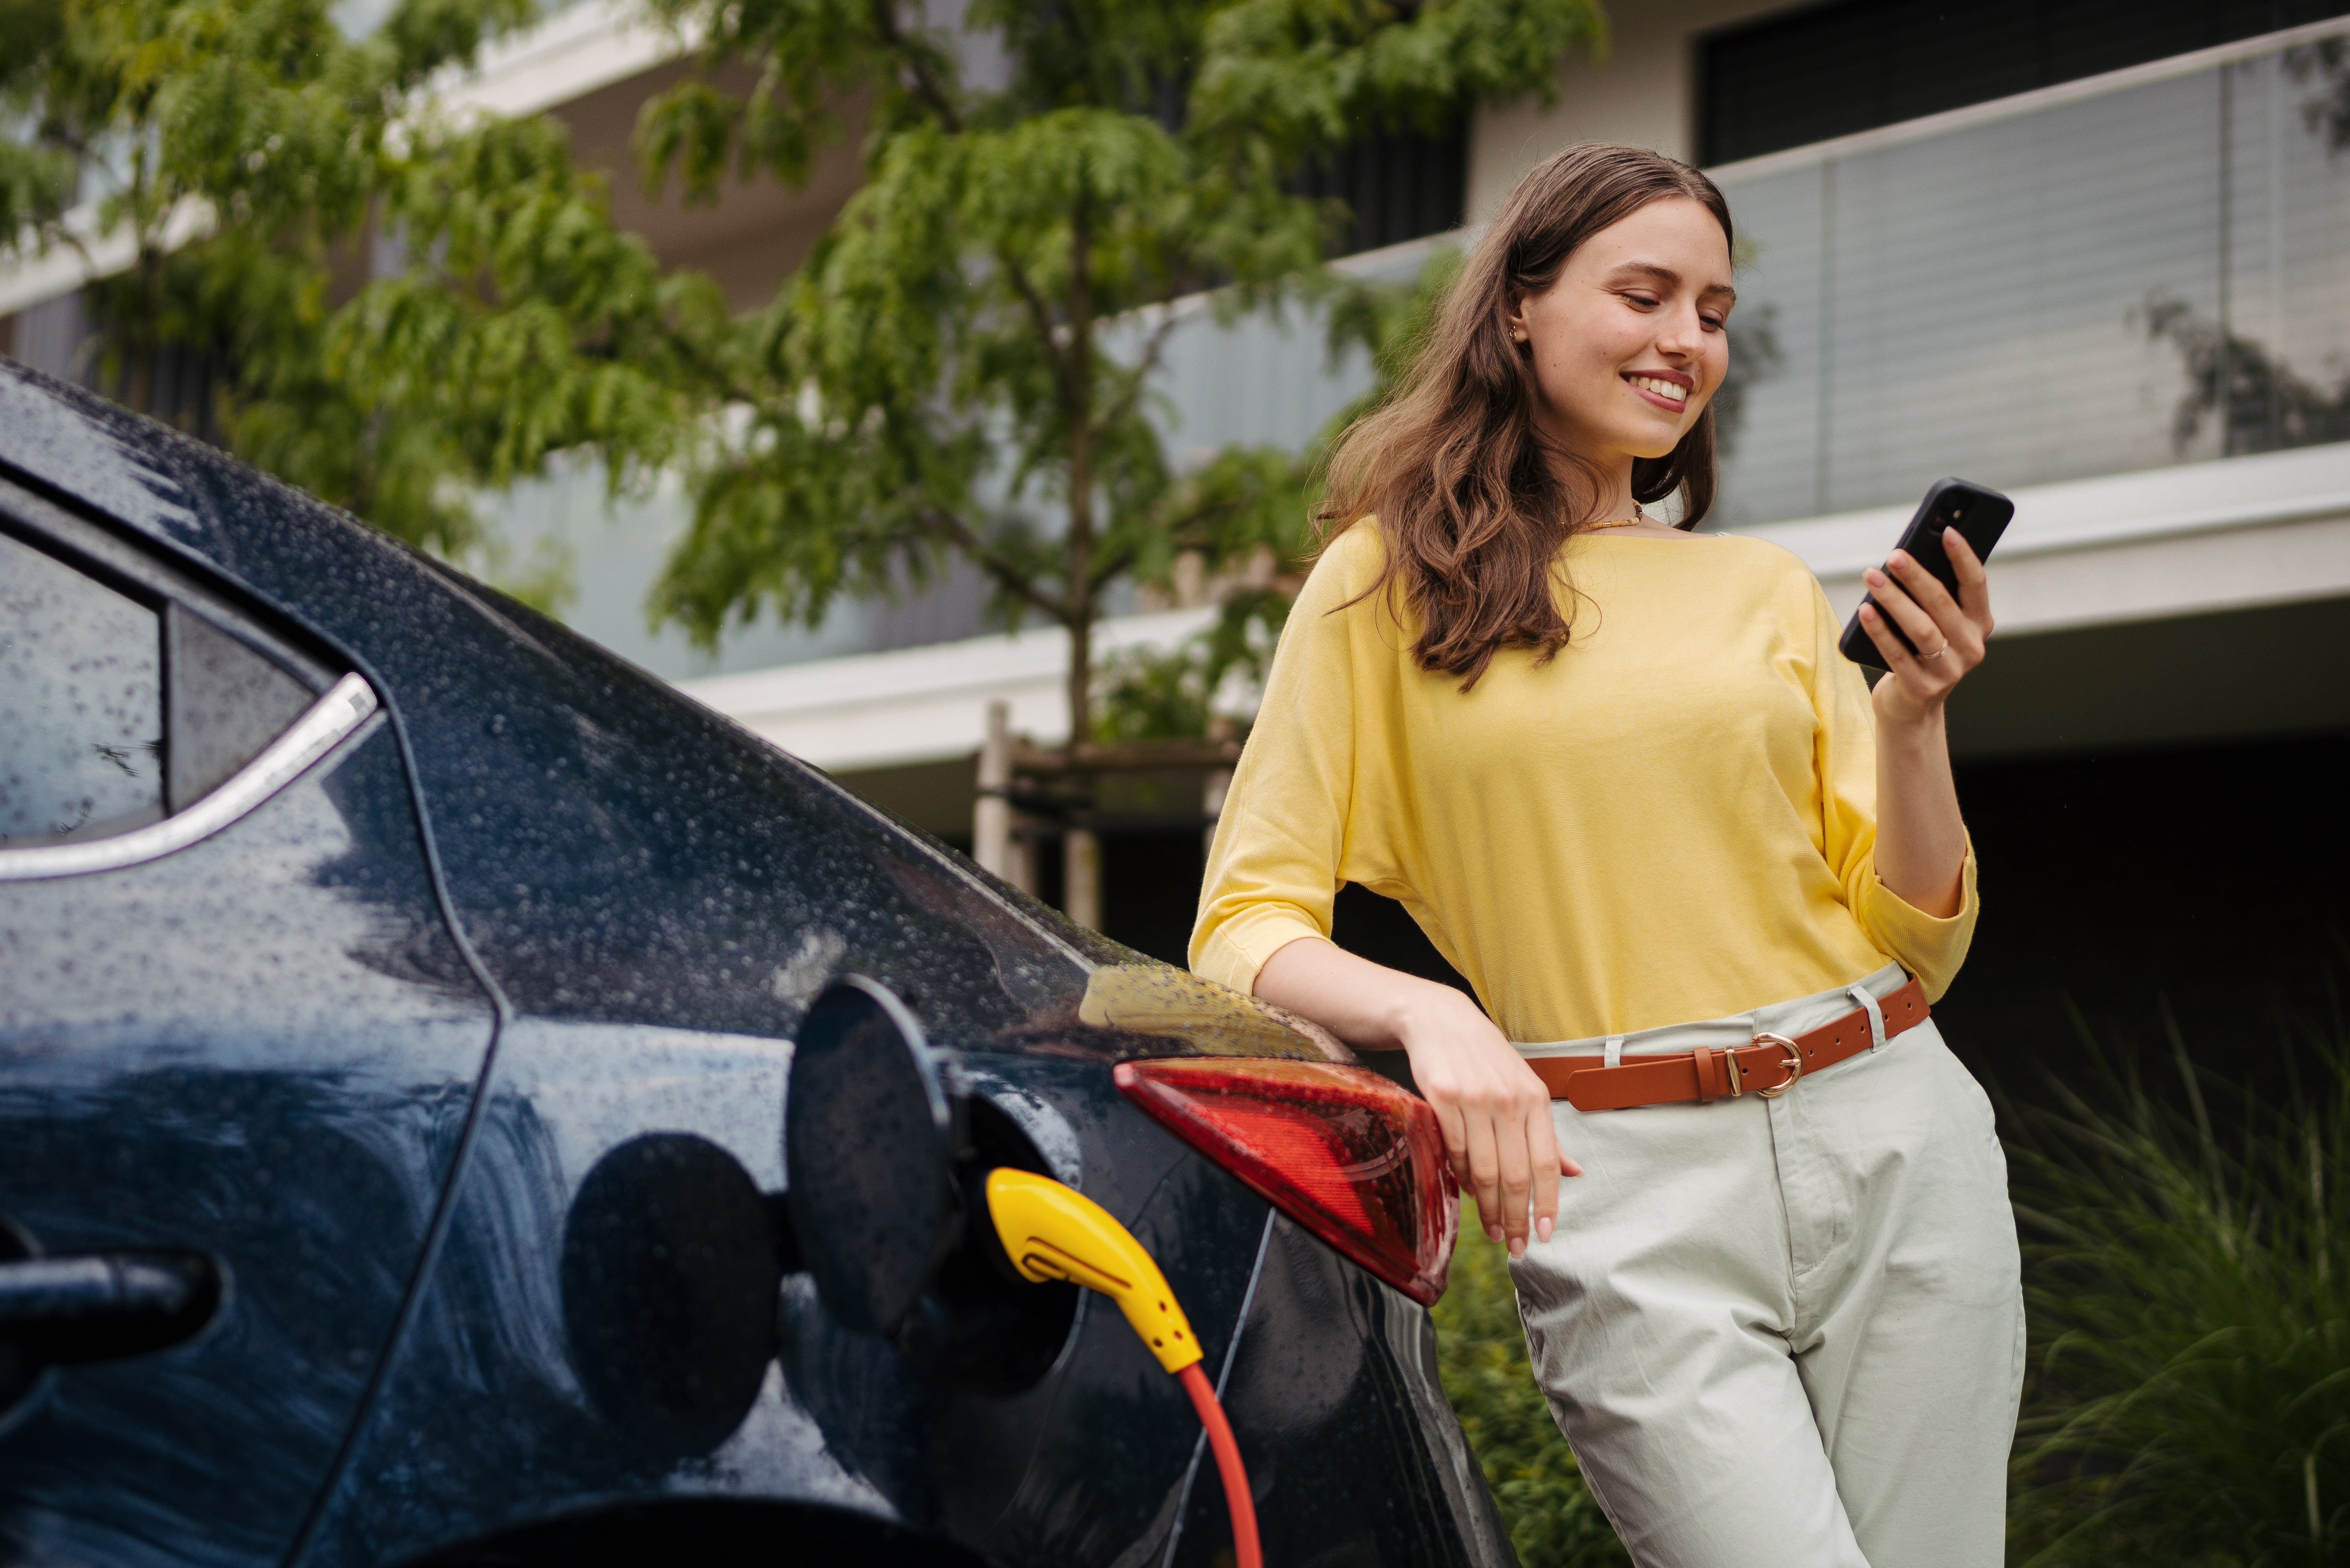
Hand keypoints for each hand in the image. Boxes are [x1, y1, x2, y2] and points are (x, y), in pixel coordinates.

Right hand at [1395, 986, 1581, 1257]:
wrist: (1440, 1020)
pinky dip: (1460, 1178)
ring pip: (1483, 1169)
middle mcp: (1509, 1100)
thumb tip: (1577, 1173)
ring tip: (1492, 1230)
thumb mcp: (1525, 1089)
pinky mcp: (1442, 1097)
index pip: (1547, 1163)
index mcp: (1535, 1099)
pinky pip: (1454, 1150)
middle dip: (1517, 1217)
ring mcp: (1475, 1099)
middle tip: (1514, 1245)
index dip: (1547, 1204)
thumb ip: (1548, 1135)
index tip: (1544, 1235)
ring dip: (1489, 1207)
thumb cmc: (1486, 1059)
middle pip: (1516, 1173)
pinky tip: (1466, 1193)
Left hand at [1858, 527, 1993, 725]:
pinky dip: (1879, 630)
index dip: (1963, 557)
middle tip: (1894, 554)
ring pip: (1921, 628)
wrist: (1910, 706)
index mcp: (1980, 624)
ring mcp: (1949, 671)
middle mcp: (1971, 647)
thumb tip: (1906, 557)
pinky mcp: (1923, 688)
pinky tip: (1864, 610)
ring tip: (1871, 576)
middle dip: (1916, 576)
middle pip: (1942, 604)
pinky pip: (1897, 653)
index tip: (1947, 530)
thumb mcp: (1934, 623)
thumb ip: (1931, 596)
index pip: (1975, 584)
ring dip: (1894, 599)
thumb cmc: (1919, 651)